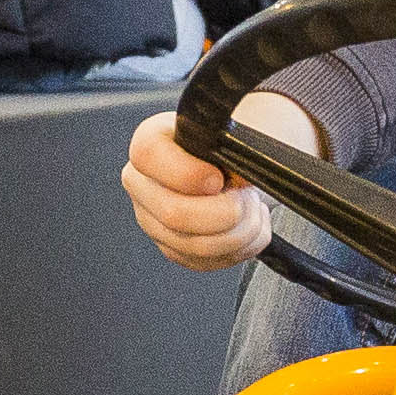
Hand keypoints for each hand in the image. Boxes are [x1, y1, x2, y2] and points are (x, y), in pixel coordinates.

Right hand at [119, 94, 320, 270]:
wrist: (241, 165)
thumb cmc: (236, 145)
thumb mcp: (238, 134)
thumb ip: (234, 146)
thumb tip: (240, 178)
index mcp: (151, 142)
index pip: (148, 156)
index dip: (189, 173)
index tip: (219, 178)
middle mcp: (143, 182)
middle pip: (175, 214)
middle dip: (228, 211)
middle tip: (246, 197)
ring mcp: (154, 220)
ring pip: (197, 245)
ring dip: (242, 231)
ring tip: (252, 209)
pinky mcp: (173, 248)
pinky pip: (208, 261)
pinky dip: (242, 247)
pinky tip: (247, 226)